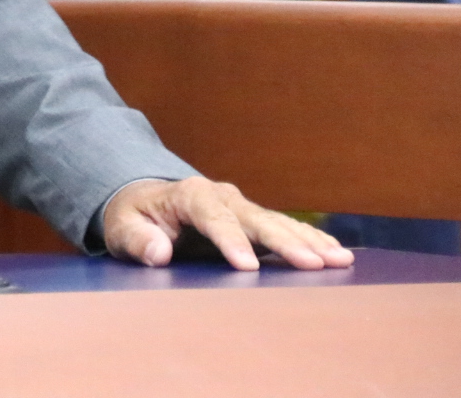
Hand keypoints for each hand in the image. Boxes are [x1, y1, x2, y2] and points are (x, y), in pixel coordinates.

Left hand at [101, 176, 352, 272]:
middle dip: (285, 242)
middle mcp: (221, 196)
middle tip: (314, 264)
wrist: (145, 203)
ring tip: (339, 259)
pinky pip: (285, 228)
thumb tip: (157, 252)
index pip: (212, 217)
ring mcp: (240, 207)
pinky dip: (310, 239)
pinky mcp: (252, 220)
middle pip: (256, 220)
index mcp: (189, 195)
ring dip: (309, 241)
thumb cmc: (132, 218)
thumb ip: (137, 239)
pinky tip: (335, 252)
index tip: (246, 266)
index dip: (229, 241)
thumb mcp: (121, 228)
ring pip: (278, 223)